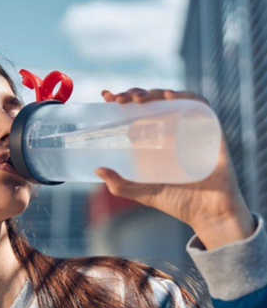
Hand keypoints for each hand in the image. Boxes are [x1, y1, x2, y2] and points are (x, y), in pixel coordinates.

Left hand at [95, 88, 251, 233]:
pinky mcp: (210, 130)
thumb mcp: (143, 192)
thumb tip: (97, 169)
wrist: (208, 214)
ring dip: (155, 93)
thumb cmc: (178, 202)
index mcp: (156, 141)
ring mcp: (191, 128)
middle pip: (154, 102)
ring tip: (137, 99)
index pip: (138, 112)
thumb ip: (120, 185)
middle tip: (119, 99)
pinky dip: (185, 97)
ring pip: (174, 99)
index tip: (106, 96)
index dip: (124, 99)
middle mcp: (173, 130)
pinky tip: (168, 97)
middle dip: (135, 94)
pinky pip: (200, 106)